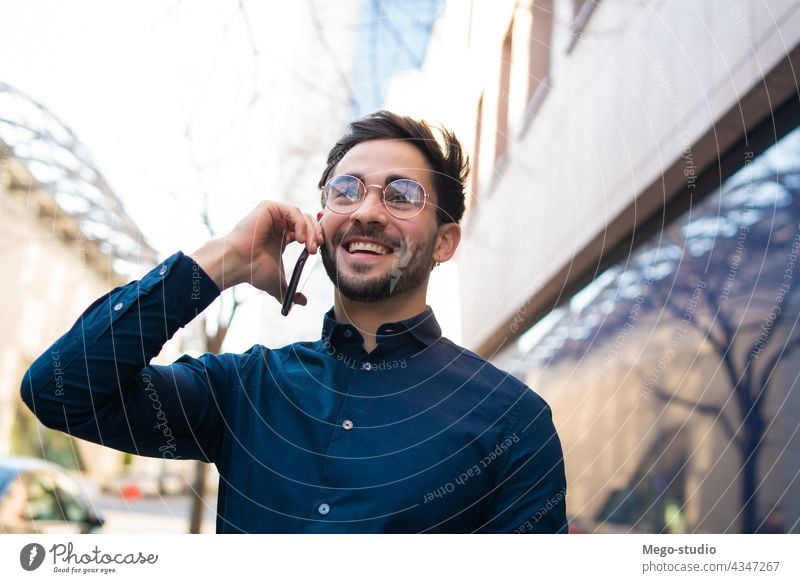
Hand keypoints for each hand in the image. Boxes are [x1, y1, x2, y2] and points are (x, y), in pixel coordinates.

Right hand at [190, 201, 323, 304]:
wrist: (238, 264)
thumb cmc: (253, 271)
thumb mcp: (278, 282)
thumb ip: (291, 291)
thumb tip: (302, 302)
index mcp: (282, 237)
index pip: (306, 231)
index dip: (315, 238)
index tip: (318, 251)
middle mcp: (278, 224)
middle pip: (307, 221)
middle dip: (316, 234)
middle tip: (316, 249)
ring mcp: (274, 214)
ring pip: (302, 216)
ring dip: (310, 231)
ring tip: (309, 246)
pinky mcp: (269, 207)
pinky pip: (293, 211)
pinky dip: (301, 224)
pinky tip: (300, 238)